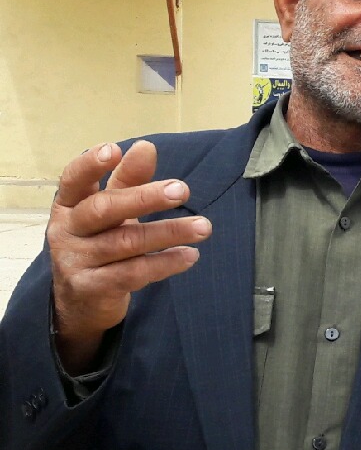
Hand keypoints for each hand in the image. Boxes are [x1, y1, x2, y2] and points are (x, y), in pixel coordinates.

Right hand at [48, 141, 211, 372]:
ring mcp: (76, 261)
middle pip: (104, 209)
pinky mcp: (92, 287)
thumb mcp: (111, 210)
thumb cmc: (98, 243)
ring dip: (169, 232)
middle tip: (182, 189)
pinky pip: (133, 272)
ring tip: (203, 227)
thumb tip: (146, 147)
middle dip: (145, 197)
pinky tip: (189, 255)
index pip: (73, 180)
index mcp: (68, 206)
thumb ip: (128, 180)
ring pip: (126, 242)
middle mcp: (67, 231)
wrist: (80, 302)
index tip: (115, 149)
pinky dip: (165, 263)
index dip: (90, 165)